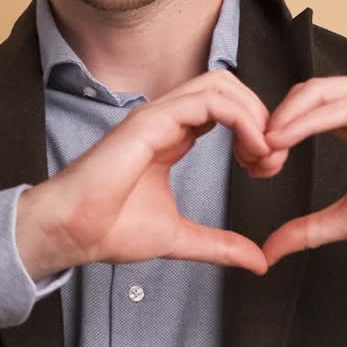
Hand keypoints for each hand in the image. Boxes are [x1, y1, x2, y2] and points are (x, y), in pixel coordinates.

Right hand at [16, 71, 287, 279]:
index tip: (266, 168)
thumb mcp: (181, 237)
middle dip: (261, 117)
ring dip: (254, 114)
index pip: (224, 110)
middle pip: (227, 89)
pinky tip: (252, 149)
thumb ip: (220, 244)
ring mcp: (157, 116)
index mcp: (171, 138)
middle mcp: (166, 121)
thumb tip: (258, 261)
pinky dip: (241, 118)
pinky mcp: (151, 121)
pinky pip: (207, 101)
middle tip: (272, 158)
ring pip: (220, 85)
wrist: (73, 232)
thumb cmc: (110, 230)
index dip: (254, 132)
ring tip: (265, 151)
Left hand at [262, 76, 346, 266]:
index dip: (273, 132)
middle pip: (303, 96)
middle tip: (252, 155)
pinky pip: (345, 106)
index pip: (300, 109)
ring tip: (264, 146)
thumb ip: (309, 228)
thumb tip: (270, 250)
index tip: (253, 164)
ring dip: (286, 119)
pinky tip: (287, 137)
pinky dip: (310, 120)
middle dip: (272, 123)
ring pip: (319, 94)